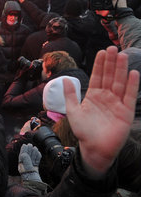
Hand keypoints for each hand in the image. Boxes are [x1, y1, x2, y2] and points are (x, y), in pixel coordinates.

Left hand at [18, 144, 41, 181]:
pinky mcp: (35, 170)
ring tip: (34, 147)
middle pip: (27, 157)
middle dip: (28, 150)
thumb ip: (26, 161)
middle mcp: (25, 167)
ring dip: (33, 153)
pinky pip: (36, 162)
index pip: (22, 156)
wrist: (36, 186)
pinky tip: (38, 153)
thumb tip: (23, 154)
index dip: (23, 150)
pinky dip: (37, 157)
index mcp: (22, 166)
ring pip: (32, 159)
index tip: (24, 145)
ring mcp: (30, 168)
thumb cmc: (31, 178)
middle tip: (30, 144)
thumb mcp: (28, 169)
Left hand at [64, 46, 139, 176]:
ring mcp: (117, 103)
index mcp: (93, 96)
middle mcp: (106, 97)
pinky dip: (132, 85)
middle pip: (109, 76)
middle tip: (113, 48)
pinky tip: (133, 73)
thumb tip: (64, 79)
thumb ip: (70, 95)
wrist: (94, 148)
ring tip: (122, 56)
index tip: (102, 52)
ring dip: (121, 70)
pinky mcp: (125, 111)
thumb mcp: (73, 111)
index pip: (98, 77)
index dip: (100, 65)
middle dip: (111, 63)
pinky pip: (129, 96)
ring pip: (119, 83)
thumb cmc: (83, 131)